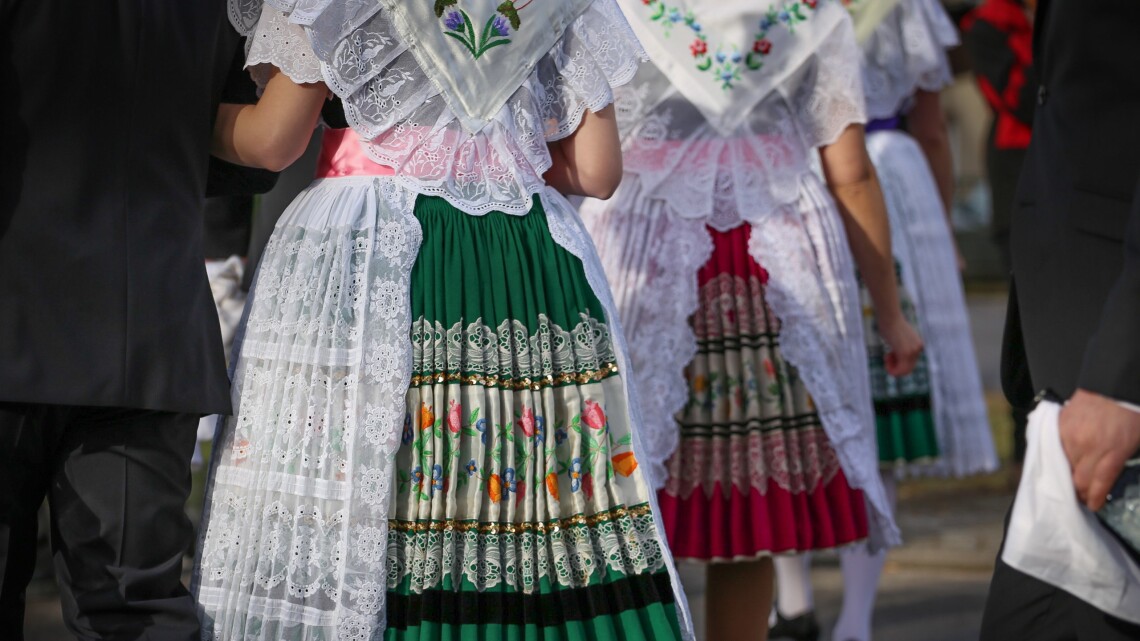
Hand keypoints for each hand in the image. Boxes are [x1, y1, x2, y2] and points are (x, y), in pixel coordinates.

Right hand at [877, 313, 923, 377]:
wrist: (889, 317)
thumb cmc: (890, 324)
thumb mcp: (898, 336)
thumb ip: (901, 346)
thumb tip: (897, 353)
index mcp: (918, 345)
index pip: (911, 363)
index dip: (899, 363)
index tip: (890, 354)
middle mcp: (918, 349)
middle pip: (908, 369)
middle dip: (896, 367)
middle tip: (887, 356)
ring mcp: (913, 352)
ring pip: (904, 371)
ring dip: (892, 368)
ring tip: (886, 356)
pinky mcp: (906, 353)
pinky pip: (900, 370)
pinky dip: (891, 369)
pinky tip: (886, 358)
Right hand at [1059, 389, 1139, 510]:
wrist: (1113, 384)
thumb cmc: (1131, 415)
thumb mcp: (1135, 442)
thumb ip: (1120, 462)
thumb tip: (1107, 481)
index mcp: (1111, 452)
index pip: (1098, 485)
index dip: (1094, 499)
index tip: (1093, 506)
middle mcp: (1088, 447)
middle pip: (1078, 480)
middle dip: (1081, 492)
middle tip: (1084, 496)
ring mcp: (1070, 436)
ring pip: (1064, 466)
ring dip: (1069, 474)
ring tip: (1074, 478)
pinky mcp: (1059, 426)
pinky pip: (1056, 449)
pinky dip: (1061, 456)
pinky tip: (1068, 458)